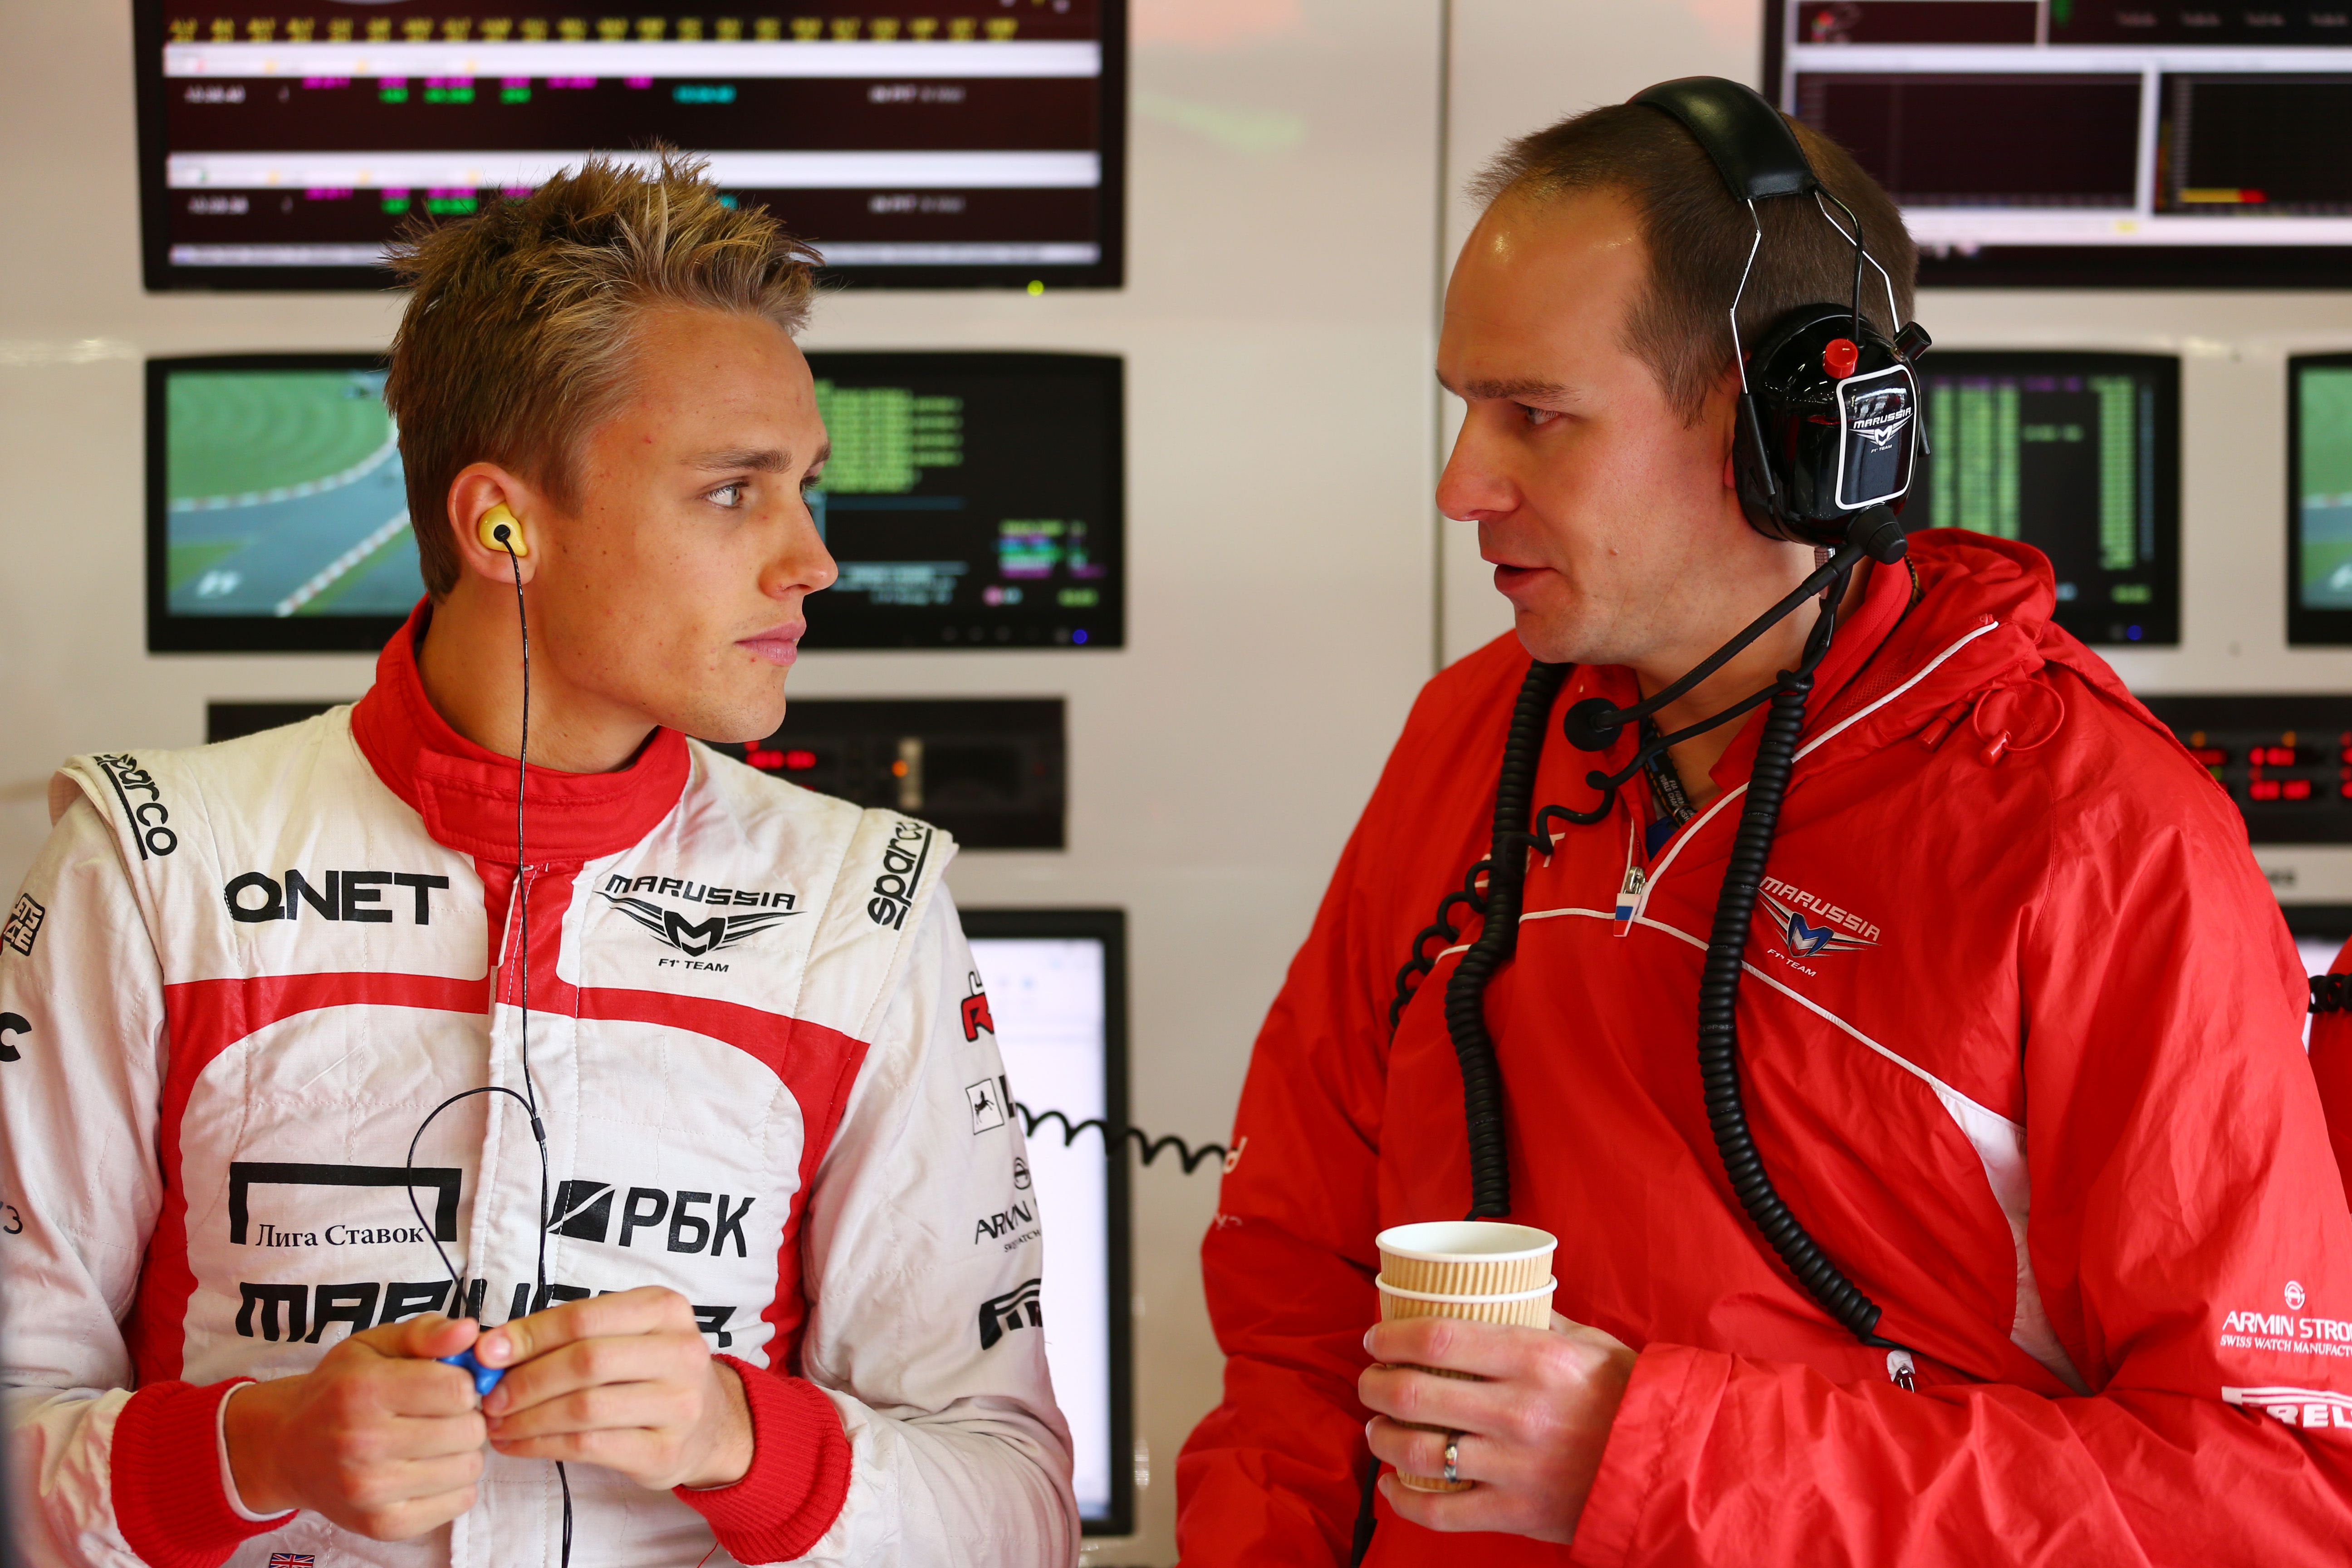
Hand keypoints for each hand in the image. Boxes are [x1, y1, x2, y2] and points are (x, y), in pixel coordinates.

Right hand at [224, 1313, 486, 1539]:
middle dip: (465, 1417)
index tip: (447, 1385)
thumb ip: (425, 1332)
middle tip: (440, 1415)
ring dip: (462, 1452)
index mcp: (363, 1391)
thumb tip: (469, 1331)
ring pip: (469, 1467)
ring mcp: (370, 1491)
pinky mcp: (382, 1525)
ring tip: (434, 1442)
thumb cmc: (339, 1389)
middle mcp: (363, 1443)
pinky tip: (428, 1470)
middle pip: (468, 1430)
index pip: (458, 1390)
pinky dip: (454, 1485)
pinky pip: (458, 1502)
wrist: (287, 1448)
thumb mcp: (373, 1345)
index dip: (464, 1384)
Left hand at [474, 1285, 752, 1490]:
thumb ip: (569, 1335)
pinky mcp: (665, 1452)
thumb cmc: (650, 1371)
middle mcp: (681, 1353)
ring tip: (496, 1423)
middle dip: (526, 1380)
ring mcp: (679, 1405)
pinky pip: (589, 1447)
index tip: (485, 1353)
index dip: (530, 1334)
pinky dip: (542, 1445)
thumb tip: (491, 1350)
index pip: (585, 1316)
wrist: (710, 1424)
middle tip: (489, 1396)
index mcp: (666, 1309)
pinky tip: (517, 1444)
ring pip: (585, 1408)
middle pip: (586, 1361)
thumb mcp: (625, 1335)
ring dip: (528, 1417)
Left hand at [1358, 1313, 1635, 1543]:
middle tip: (1369, 1381)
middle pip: (1415, 1393)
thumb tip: (1494, 1293)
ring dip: (1382, 1438)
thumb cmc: (1627, 1397)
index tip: (1376, 1338)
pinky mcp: (1517, 1512)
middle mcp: (1519, 1411)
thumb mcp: (1588, 1342)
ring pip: (1419, 1451)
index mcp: (1535, 1359)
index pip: (1438, 1339)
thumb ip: (1536, 1318)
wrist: (1671, 1467)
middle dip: (1375, 1385)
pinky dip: (1405, 1500)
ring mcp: (1515, 1466)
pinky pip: (1442, 1511)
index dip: (1392, 1337)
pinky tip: (1392, 1486)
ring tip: (1377, 1428)